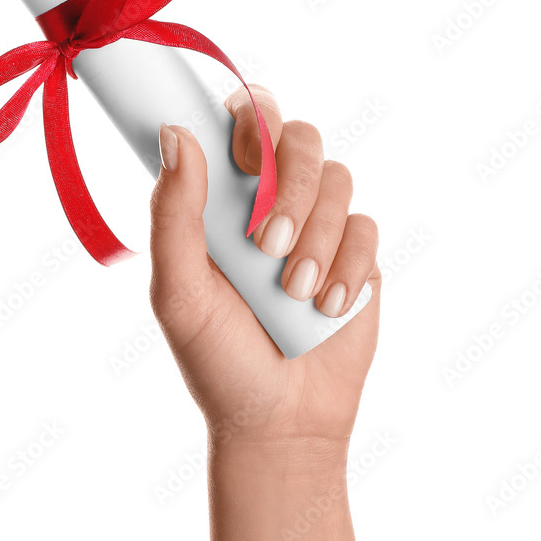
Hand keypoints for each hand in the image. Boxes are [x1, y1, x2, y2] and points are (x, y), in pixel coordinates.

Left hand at [149, 84, 380, 453]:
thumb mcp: (179, 291)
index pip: (243, 120)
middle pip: (300, 137)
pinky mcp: (359, 256)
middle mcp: (273, 200)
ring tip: (294, 293)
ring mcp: (320, 225)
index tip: (244, 158)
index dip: (251, 118)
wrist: (280, 422)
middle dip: (289, 186)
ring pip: (338, 179)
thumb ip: (173, 213)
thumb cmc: (217, 357)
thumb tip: (176, 133)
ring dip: (315, 236)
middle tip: (265, 245)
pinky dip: (347, 266)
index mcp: (222, 197)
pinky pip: (367, 227)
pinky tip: (325, 309)